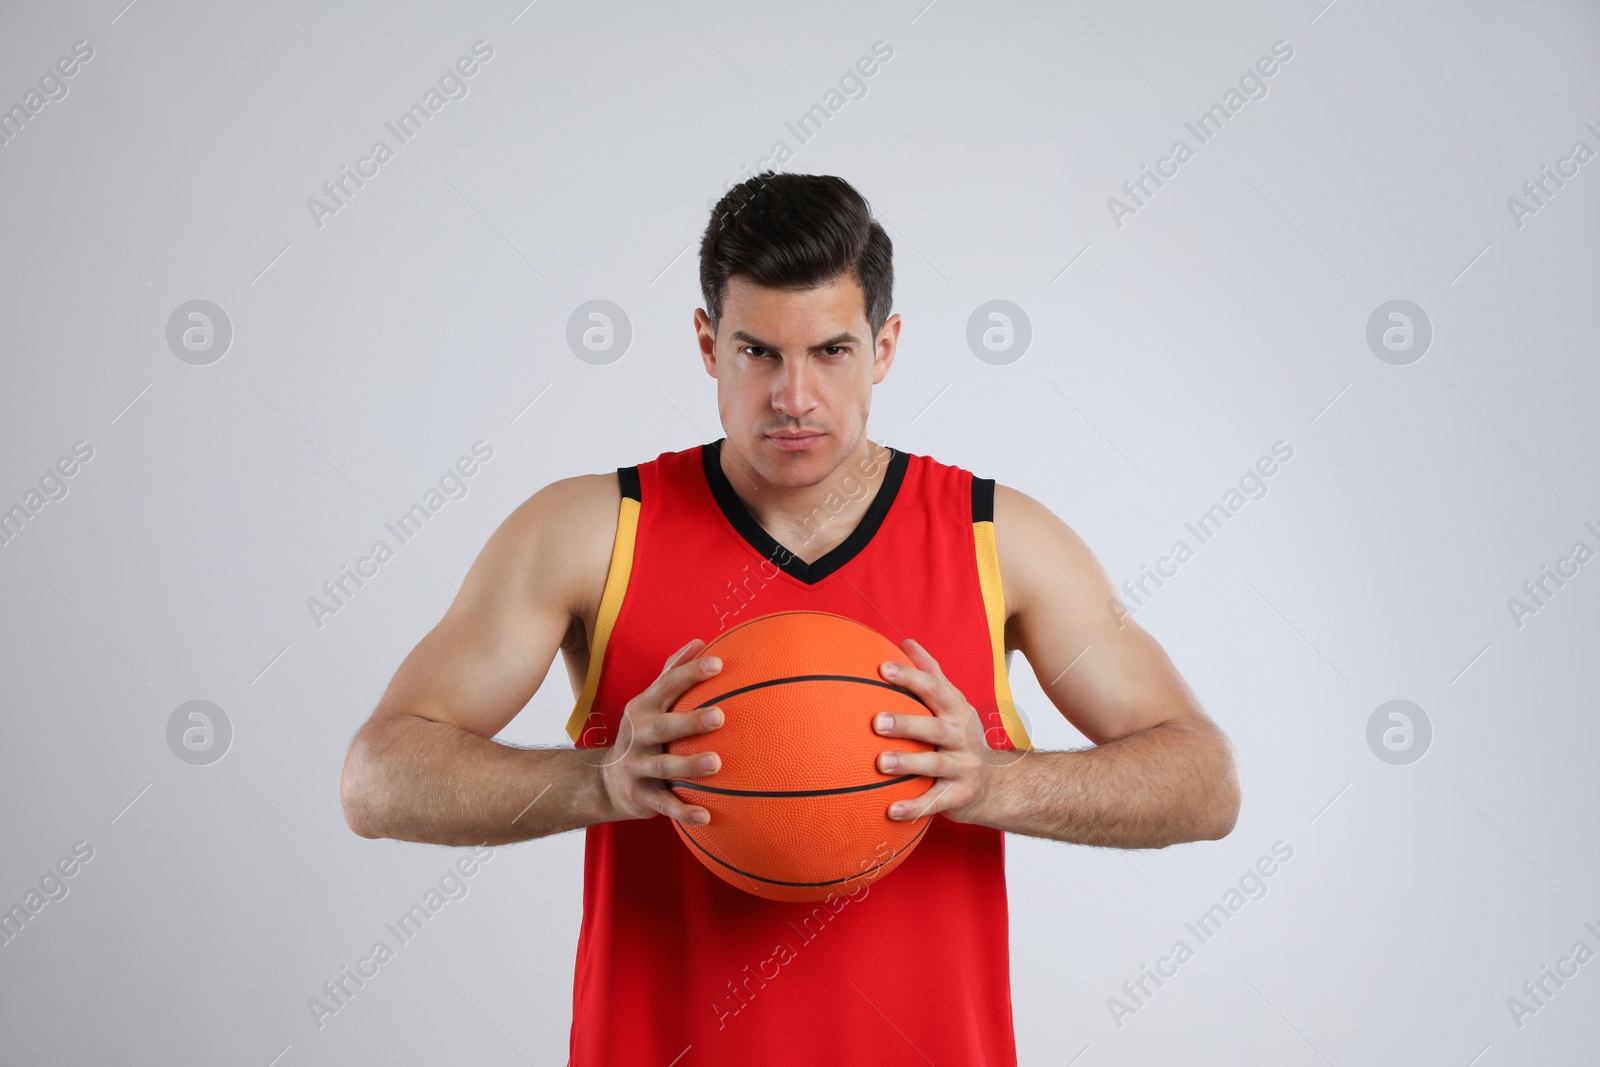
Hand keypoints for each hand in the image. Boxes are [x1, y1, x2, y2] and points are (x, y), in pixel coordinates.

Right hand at [599, 638, 724, 825]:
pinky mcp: (640, 796)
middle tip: (720, 716)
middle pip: (663, 727)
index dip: (690, 673)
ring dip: (689, 766)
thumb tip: (699, 641)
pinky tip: (706, 816)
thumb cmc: (643, 732)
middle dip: (690, 721)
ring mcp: (637, 767)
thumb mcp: (650, 700)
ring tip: (716, 764)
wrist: (605, 780)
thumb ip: (672, 671)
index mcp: (645, 708)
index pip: (667, 685)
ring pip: (663, 767)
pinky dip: (683, 811)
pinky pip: (664, 805)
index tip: (718, 664)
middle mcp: (639, 735)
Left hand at [873, 637, 994, 824]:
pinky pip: (934, 802)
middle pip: (935, 728)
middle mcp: (962, 738)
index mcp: (957, 712)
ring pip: (935, 765)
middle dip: (906, 723)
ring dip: (908, 763)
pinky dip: (913, 807)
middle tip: (876, 721)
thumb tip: (905, 642)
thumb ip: (931, 674)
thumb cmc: (964, 738)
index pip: (934, 689)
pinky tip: (889, 811)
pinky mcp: (959, 796)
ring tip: (881, 763)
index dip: (910, 678)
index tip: (883, 668)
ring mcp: (963, 768)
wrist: (1001, 784)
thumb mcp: (954, 703)